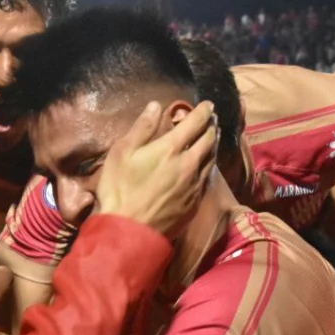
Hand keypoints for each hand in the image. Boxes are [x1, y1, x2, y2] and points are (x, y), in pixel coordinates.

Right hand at [96, 101, 218, 238]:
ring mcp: (194, 184)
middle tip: (212, 119)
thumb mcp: (122, 152)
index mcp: (171, 148)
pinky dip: (210, 164)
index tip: (208, 104)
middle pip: (208, 140)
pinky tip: (207, 164)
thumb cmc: (120, 189)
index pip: (195, 123)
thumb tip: (156, 106)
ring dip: (214, 144)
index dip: (203, 111)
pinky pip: (208, 177)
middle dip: (212, 126)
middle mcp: (189, 163)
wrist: (130, 230)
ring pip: (212, 158)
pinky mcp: (195, 202)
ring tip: (213, 136)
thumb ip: (142, 128)